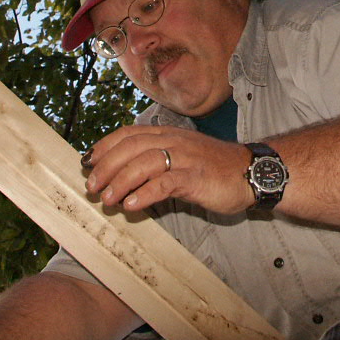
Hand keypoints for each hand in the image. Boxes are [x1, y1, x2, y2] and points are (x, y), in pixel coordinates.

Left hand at [83, 125, 254, 214]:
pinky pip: (165, 183)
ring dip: (121, 181)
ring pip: (144, 163)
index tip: (88, 163)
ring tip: (107, 200)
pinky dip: (145, 193)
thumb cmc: (213, 167)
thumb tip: (125, 174)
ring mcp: (185, 158)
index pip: (128, 134)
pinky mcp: (196, 178)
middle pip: (131, 147)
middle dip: (107, 166)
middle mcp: (174, 141)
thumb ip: (157, 159)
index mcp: (168, 134)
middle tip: (92, 187)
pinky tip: (132, 205)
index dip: (105, 147)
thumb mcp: (182, 155)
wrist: (251, 171)